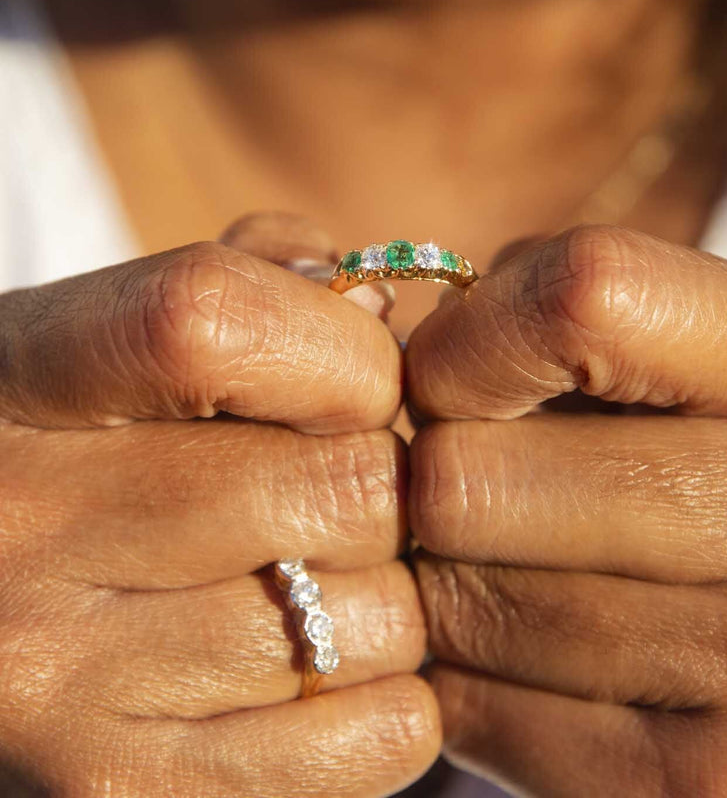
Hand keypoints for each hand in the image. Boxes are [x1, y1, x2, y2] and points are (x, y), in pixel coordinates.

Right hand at [0, 213, 439, 796]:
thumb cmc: (64, 446)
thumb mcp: (105, 339)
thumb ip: (246, 283)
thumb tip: (384, 316)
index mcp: (18, 380)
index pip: (217, 325)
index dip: (339, 348)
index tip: (353, 379)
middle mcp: (23, 533)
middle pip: (341, 488)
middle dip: (380, 480)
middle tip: (340, 486)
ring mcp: (64, 683)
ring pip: (377, 618)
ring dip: (384, 591)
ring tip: (310, 576)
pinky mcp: (122, 793)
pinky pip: (375, 738)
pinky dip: (387, 700)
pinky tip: (316, 666)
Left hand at [406, 224, 726, 796]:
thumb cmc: (722, 453)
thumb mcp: (690, 349)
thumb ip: (549, 309)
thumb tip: (385, 360)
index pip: (581, 299)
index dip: (472, 338)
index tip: (462, 372)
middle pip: (466, 482)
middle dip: (436, 475)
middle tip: (474, 480)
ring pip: (455, 606)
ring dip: (445, 580)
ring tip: (512, 560)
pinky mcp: (712, 791)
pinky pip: (475, 717)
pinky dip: (471, 681)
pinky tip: (531, 649)